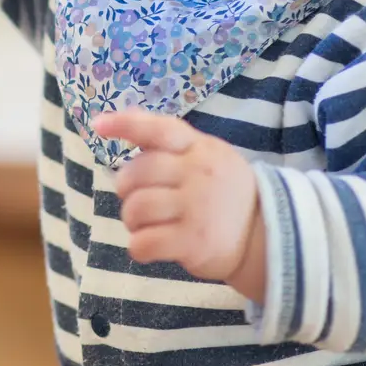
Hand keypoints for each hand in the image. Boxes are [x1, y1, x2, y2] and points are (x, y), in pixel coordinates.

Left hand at [98, 109, 266, 301]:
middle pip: (135, 174)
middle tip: (139, 199)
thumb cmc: (224, 193)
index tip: (99, 125)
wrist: (265, 237)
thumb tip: (125, 118)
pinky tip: (151, 245)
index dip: (127, 125)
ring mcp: (196, 208)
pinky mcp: (193, 242)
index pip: (159, 129)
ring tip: (147, 224)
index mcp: (199, 149)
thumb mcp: (208, 157)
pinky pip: (143, 243)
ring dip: (132, 220)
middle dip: (126, 189)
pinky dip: (139, 247)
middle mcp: (198, 174)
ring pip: (136, 209)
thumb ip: (171, 143)